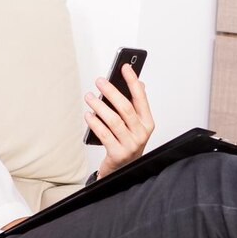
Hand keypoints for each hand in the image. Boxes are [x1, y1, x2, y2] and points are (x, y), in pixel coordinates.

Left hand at [88, 64, 154, 178]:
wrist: (123, 171)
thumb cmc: (128, 143)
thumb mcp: (135, 125)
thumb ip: (136, 105)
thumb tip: (138, 83)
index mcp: (148, 123)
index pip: (141, 98)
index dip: (133, 81)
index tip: (124, 66)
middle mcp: (141, 133)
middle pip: (126, 108)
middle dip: (112, 91)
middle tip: (99, 81)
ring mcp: (130, 145)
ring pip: (113, 120)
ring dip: (99, 106)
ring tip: (89, 97)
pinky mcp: (117, 154)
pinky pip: (103, 134)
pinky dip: (94, 123)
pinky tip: (88, 114)